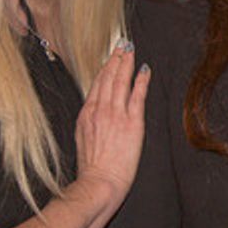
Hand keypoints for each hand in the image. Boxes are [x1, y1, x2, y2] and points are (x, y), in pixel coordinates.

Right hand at [75, 45, 149, 202]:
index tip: (109, 58)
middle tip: (121, 44)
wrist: (99, 182)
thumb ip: (89, 123)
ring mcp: (115, 114)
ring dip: (126, 63)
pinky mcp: (132, 122)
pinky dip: (141, 80)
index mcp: (86, 115)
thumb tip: (94, 114)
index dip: (104, 69)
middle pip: (107, 78)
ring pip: (120, 81)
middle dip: (115, 59)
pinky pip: (137, 95)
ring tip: (130, 49)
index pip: (96, 85)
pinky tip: (144, 70)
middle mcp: (99, 110)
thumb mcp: (83, 140)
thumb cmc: (91, 168)